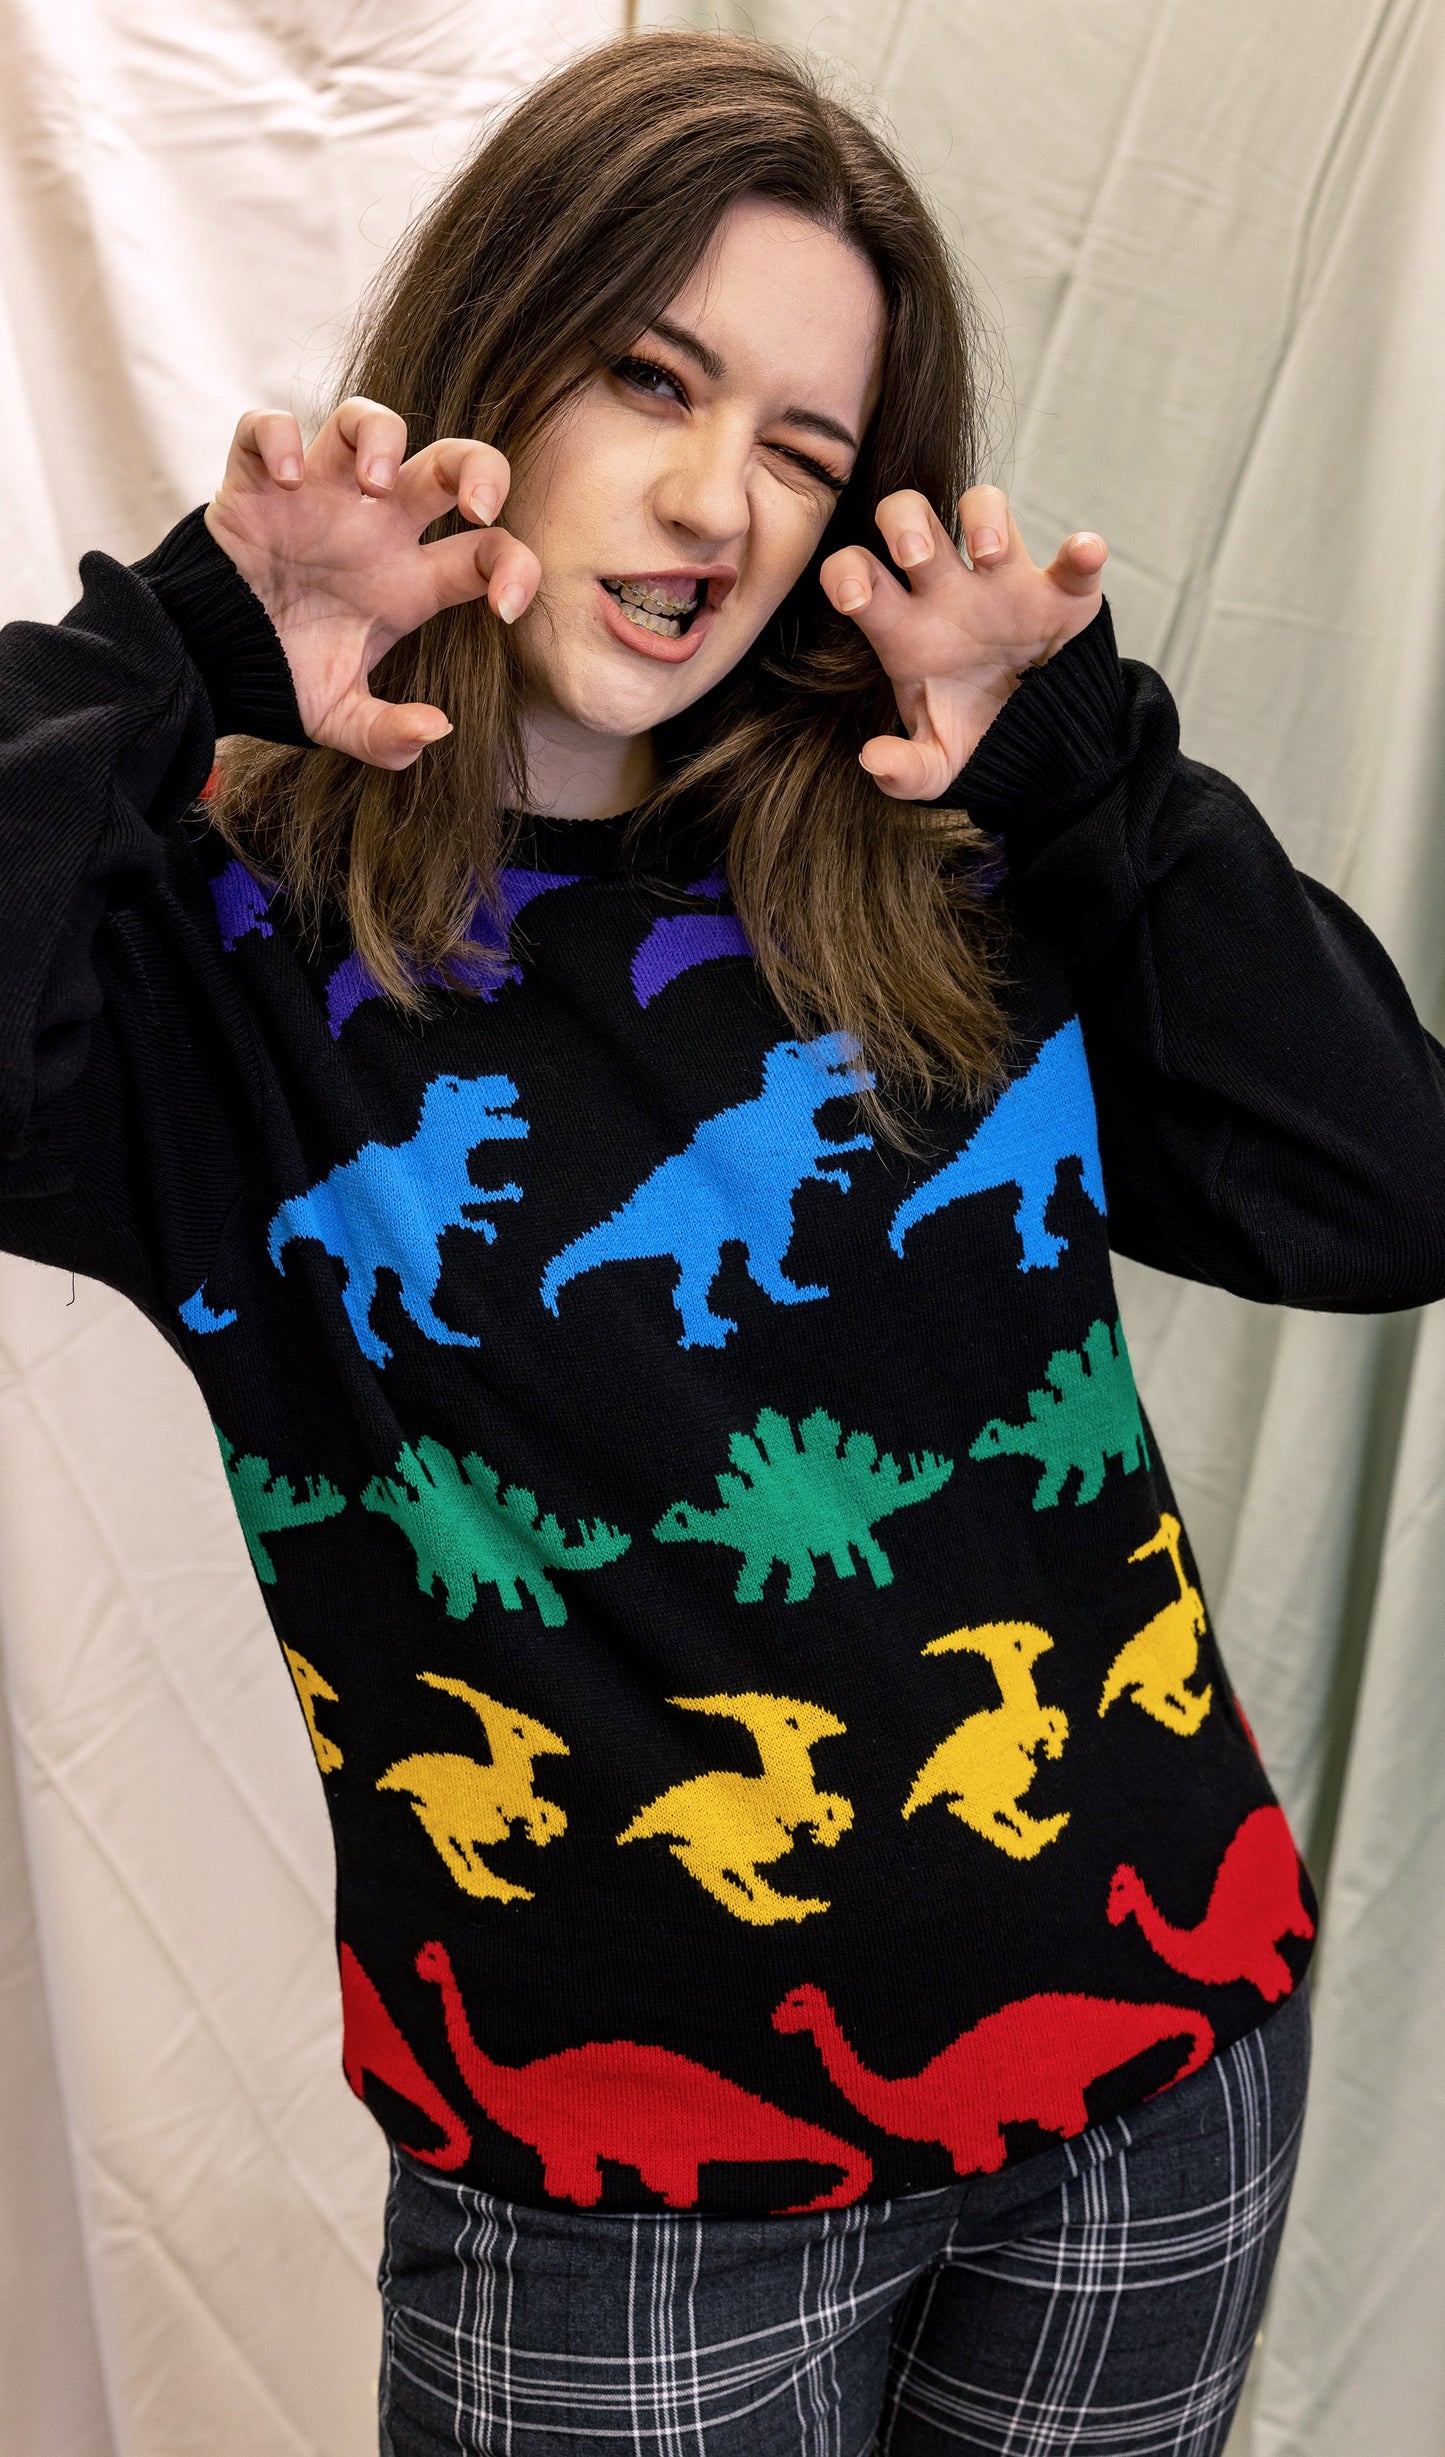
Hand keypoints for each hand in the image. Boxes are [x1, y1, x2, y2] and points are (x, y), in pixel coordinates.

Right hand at [203, 396, 541, 769]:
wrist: (210, 662)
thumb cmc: (284, 675)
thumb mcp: (339, 719)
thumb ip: (387, 735)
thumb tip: (435, 729)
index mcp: (410, 581)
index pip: (488, 551)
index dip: (515, 569)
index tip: (504, 607)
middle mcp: (375, 528)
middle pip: (450, 462)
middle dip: (480, 468)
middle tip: (474, 504)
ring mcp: (318, 496)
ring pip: (365, 422)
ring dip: (381, 438)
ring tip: (373, 485)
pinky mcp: (257, 481)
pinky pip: (267, 427)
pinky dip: (280, 438)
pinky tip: (287, 480)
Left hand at [819, 485, 1107, 800]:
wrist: (1041, 748)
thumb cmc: (975, 739)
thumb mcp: (936, 766)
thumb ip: (902, 770)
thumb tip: (872, 760)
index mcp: (906, 628)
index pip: (857, 571)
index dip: (846, 572)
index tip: (855, 598)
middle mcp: (948, 592)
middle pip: (908, 515)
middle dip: (905, 525)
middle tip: (915, 559)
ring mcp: (1005, 585)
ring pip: (984, 505)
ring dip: (984, 517)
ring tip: (988, 556)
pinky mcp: (1063, 595)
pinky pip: (1075, 561)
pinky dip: (1083, 553)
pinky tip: (1083, 556)